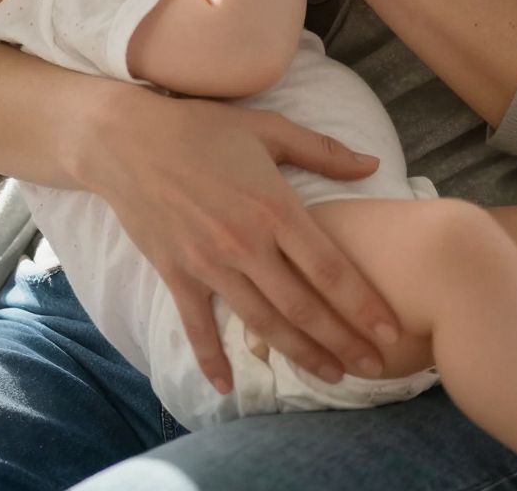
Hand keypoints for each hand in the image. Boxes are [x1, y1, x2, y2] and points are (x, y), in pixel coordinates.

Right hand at [78, 88, 401, 393]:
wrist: (126, 140)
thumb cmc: (202, 128)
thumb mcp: (269, 128)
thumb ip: (323, 151)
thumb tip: (373, 165)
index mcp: (275, 208)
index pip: (329, 268)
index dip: (363, 304)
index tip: (390, 330)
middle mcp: (246, 244)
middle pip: (302, 306)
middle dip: (342, 341)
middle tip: (373, 368)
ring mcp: (208, 265)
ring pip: (261, 322)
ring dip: (298, 354)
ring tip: (331, 377)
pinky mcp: (176, 275)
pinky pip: (197, 326)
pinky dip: (211, 359)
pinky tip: (227, 388)